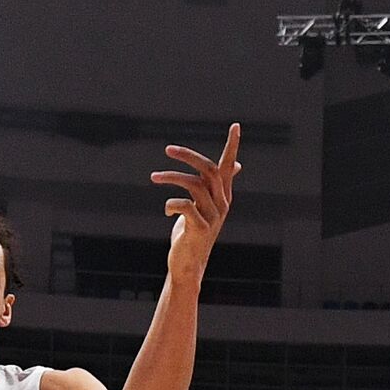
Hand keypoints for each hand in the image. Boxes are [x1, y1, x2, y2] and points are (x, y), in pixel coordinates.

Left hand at [151, 122, 240, 281]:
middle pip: (209, 170)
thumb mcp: (205, 207)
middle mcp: (222, 203)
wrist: (188, 264)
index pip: (228, 166)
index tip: (235, 126)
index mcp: (222, 195)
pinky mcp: (200, 228)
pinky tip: (166, 212)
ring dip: (171, 177)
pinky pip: (184, 206)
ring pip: (194, 185)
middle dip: (188, 156)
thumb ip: (215, 187)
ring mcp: (213, 216)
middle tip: (168, 149)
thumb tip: (235, 166)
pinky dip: (170, 205)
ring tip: (154, 177)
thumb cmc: (192, 233)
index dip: (232, 146)